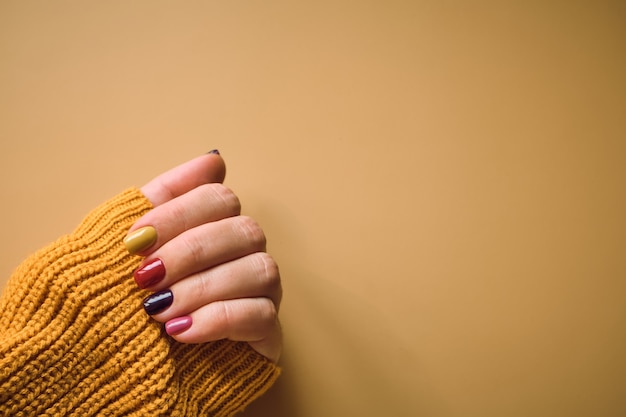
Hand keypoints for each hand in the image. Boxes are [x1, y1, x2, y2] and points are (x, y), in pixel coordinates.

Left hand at [124, 152, 281, 361]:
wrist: (134, 360)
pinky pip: (261, 315)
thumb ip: (167, 197)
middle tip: (145, 278)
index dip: (177, 214)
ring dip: (202, 288)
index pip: (218, 197)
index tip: (134, 242)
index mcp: (217, 226)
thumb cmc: (136, 295)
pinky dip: (218, 320)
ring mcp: (262, 290)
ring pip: (259, 269)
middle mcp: (247, 253)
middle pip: (244, 229)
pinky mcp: (266, 330)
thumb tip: (214, 158)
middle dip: (189, 252)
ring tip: (158, 310)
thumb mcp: (138, 244)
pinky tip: (180, 331)